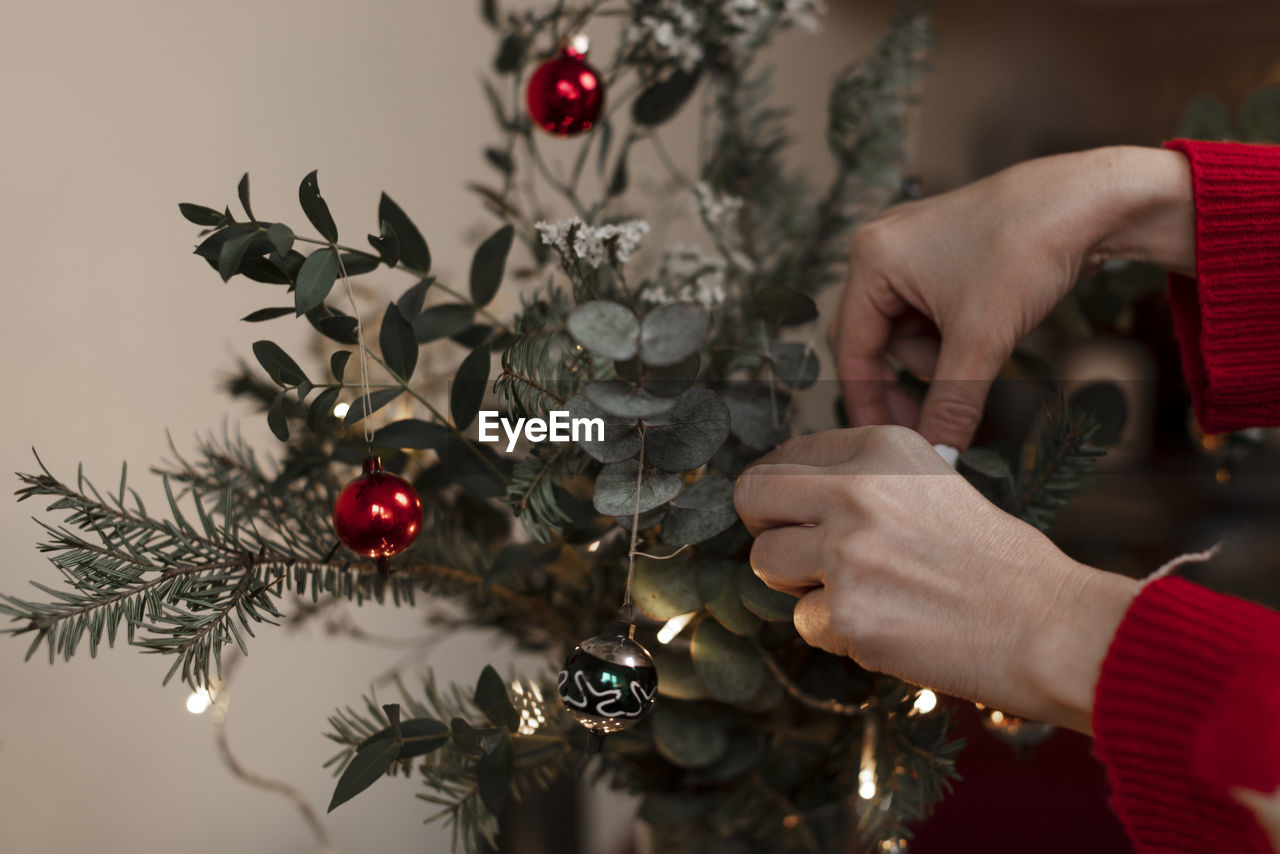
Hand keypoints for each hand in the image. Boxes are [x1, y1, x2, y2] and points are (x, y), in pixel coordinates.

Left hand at [733, 427, 1138, 732]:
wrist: (1046, 623)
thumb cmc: (994, 559)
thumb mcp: (931, 482)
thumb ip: (860, 479)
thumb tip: (788, 492)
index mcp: (878, 448)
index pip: (782, 458)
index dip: (783, 493)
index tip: (797, 513)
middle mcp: (855, 491)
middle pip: (751, 497)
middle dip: (765, 527)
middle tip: (795, 550)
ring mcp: (846, 554)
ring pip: (765, 562)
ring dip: (798, 584)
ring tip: (859, 591)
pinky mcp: (846, 614)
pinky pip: (803, 622)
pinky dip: (836, 633)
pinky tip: (888, 625)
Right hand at [833, 145, 1193, 447]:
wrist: (1093, 199)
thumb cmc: (1029, 247)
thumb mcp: (982, 338)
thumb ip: (951, 404)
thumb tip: (936, 459)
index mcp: (871, 259)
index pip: (852, 350)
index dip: (869, 403)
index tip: (887, 443)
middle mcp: (880, 247)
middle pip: (873, 341)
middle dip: (907, 379)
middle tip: (932, 420)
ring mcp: (911, 246)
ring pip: (905, 329)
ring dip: (937, 355)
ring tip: (980, 351)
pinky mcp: (943, 250)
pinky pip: (929, 310)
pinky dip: (953, 333)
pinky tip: (986, 329)